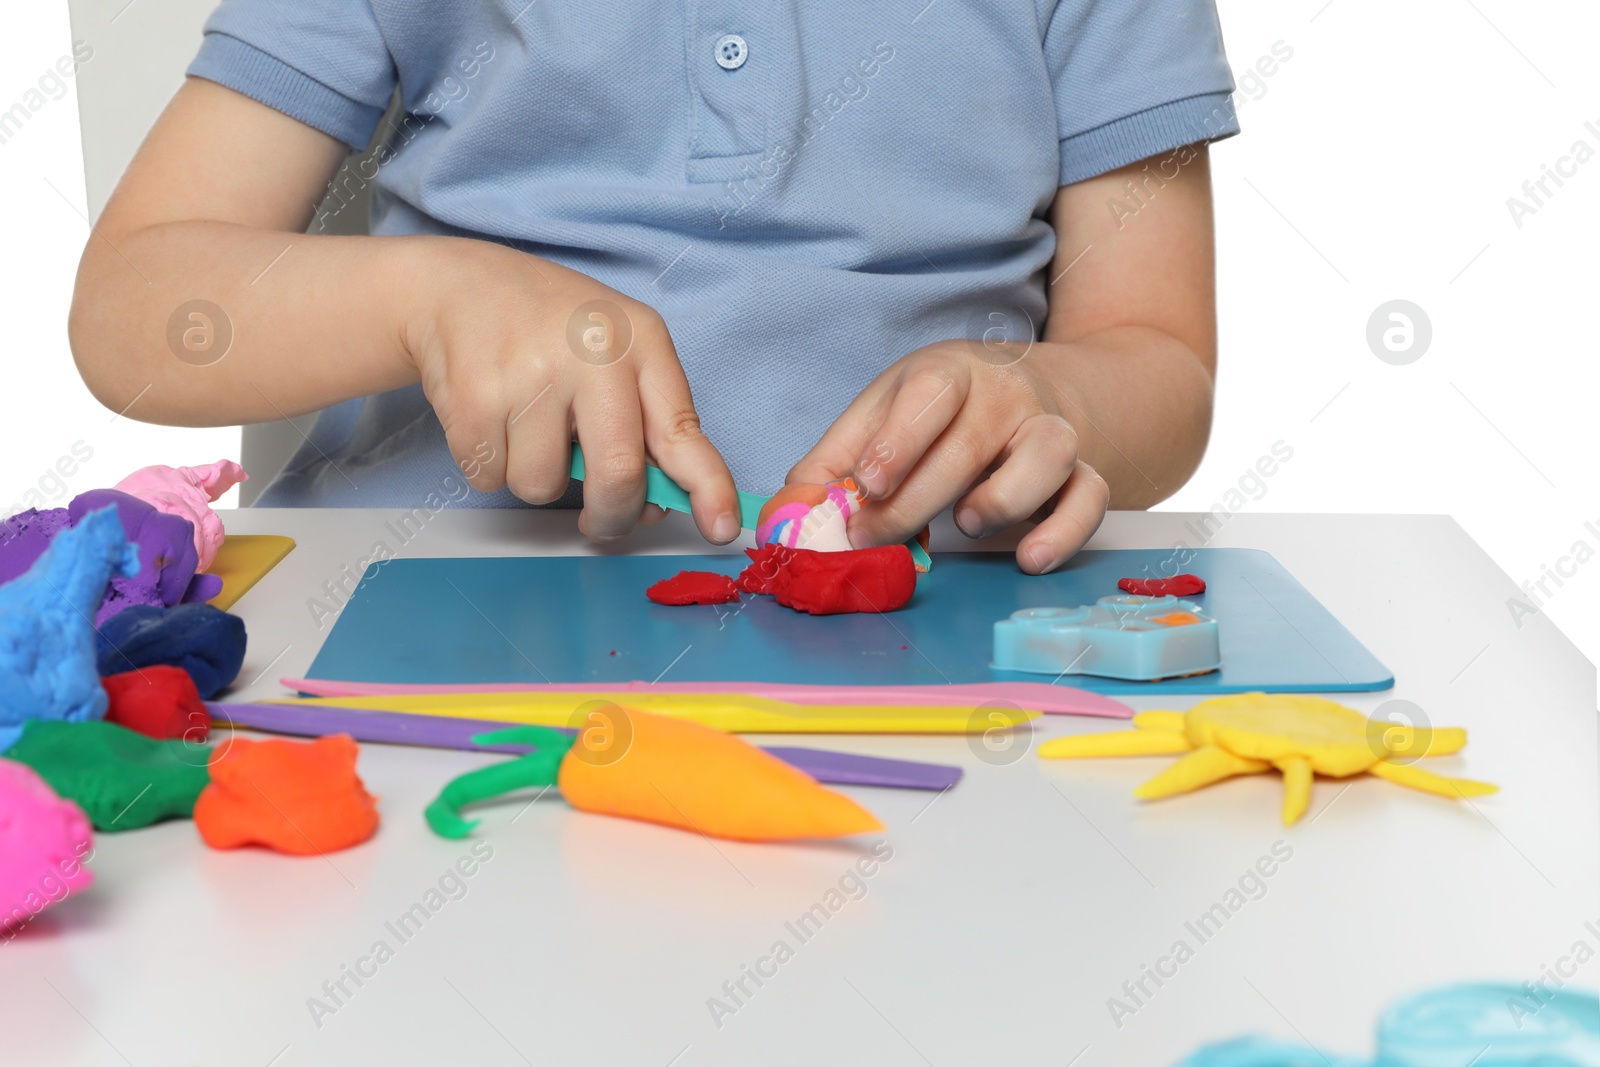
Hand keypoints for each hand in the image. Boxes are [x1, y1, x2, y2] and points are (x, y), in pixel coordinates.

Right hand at [405, 240, 740, 544]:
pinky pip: (491, 477)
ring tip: (526, 424)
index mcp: (640, 342)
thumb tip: (656, 506)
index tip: (722, 527)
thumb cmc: (548, 329)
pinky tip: (491, 415)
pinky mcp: (474, 396)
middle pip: (618, 475)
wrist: (456, 284)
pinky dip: (490, 463)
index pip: (682, 430)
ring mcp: (531, 373)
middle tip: (599, 519)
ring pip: (542, 487)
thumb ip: (644, 423)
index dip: (708, 487)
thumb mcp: (614, 351)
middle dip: (611, 516)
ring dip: (534, 477)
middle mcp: (592, 353)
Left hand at [787, 341, 1108, 573]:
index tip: (864, 486)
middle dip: (916, 498)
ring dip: (1003, 497)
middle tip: (874, 537)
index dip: (897, 440)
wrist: (1036, 387)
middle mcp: (1007, 395)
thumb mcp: (884, 413)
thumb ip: (834, 462)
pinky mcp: (1083, 470)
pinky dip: (1064, 531)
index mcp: (950, 372)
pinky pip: (1091, 497)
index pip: (929, 393)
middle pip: (970, 443)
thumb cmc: (942, 409)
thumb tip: (785, 515)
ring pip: (1046, 454)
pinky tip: (1029, 558)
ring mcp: (1050, 430)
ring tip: (964, 525)